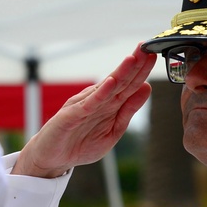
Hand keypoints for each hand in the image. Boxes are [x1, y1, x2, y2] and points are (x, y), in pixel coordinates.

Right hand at [12, 44, 155, 177]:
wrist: (51, 159)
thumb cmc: (80, 144)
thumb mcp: (112, 130)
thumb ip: (128, 110)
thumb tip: (146, 88)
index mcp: (109, 104)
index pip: (129, 84)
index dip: (141, 70)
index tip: (154, 55)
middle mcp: (97, 100)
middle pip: (119, 81)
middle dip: (134, 64)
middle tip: (147, 47)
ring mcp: (83, 106)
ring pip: (106, 88)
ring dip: (120, 73)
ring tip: (132, 58)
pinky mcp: (71, 116)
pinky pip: (88, 104)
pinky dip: (100, 93)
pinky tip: (110, 83)